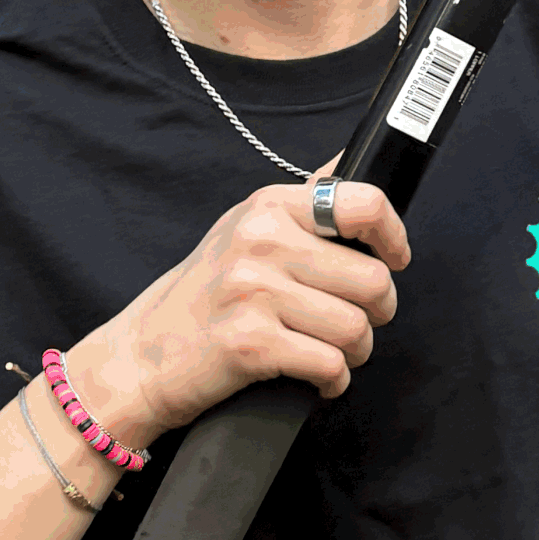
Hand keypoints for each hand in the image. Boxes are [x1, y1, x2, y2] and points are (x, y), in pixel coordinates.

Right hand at [67, 168, 410, 441]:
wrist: (143, 354)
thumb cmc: (206, 293)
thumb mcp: (246, 228)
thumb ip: (304, 200)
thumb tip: (346, 159)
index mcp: (268, 207)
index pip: (364, 204)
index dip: (394, 237)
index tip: (395, 259)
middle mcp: (261, 242)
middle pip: (374, 279)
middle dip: (378, 312)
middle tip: (356, 320)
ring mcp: (254, 292)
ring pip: (356, 328)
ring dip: (356, 351)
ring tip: (333, 351)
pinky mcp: (251, 343)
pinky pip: (331, 365)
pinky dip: (335, 380)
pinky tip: (319, 378)